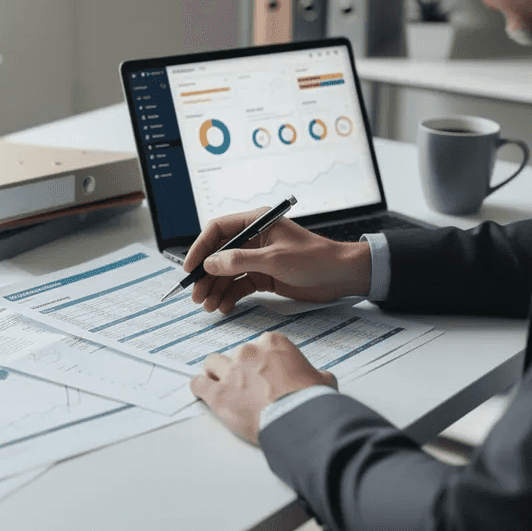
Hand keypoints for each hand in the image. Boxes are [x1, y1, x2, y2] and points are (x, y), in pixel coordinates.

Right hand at [182, 207, 372, 313]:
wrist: (341, 276)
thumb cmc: (314, 258)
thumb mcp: (274, 259)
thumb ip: (240, 261)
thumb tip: (210, 264)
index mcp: (256, 223)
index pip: (218, 230)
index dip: (200, 248)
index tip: (190, 268)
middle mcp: (253, 239)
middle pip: (219, 254)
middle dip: (206, 276)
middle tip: (196, 295)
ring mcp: (257, 258)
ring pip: (227, 273)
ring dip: (216, 289)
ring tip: (209, 306)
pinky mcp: (263, 276)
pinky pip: (239, 285)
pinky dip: (230, 296)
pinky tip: (224, 307)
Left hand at [189, 333, 336, 444]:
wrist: (299, 420)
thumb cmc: (310, 400)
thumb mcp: (322, 380)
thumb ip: (315, 374)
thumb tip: (320, 379)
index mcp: (273, 344)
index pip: (259, 346)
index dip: (260, 362)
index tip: (263, 374)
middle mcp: (249, 353)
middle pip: (236, 354)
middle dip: (240, 369)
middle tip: (248, 387)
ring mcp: (231, 372)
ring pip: (212, 364)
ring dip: (216, 374)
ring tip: (222, 387)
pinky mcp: (218, 394)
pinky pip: (198, 384)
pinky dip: (199, 388)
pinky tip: (204, 393)